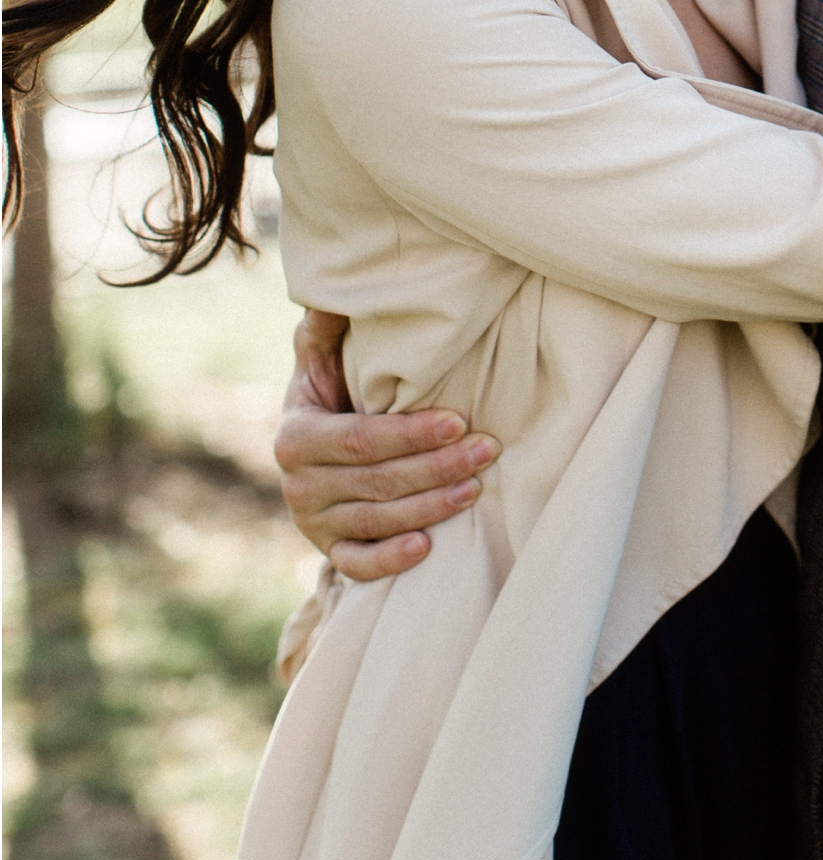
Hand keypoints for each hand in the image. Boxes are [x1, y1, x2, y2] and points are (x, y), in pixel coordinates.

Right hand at [275, 307, 499, 578]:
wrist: (314, 448)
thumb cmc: (333, 391)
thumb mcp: (321, 358)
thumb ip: (326, 328)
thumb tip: (333, 294)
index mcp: (297, 436)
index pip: (361, 440)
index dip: (411, 434)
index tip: (459, 421)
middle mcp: (298, 485)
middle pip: (377, 481)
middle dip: (437, 467)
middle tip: (488, 450)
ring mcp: (312, 523)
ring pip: (376, 521)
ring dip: (431, 507)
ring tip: (476, 486)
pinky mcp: (329, 551)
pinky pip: (358, 564)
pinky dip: (390, 560)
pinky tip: (427, 546)